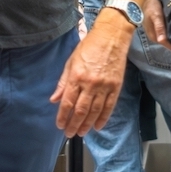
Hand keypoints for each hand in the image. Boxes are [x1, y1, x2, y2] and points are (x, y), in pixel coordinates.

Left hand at [50, 11, 132, 136]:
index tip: (60, 125)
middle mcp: (90, 83)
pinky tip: (97, 126)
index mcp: (76, 76)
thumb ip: (63, 82)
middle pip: (81, 110)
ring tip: (81, 133)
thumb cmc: (88, 47)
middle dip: (74, 124)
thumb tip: (54, 99)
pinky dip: (103, 118)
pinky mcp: (116, 87)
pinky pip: (109, 107)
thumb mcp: (71, 62)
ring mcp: (104, 86)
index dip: (63, 116)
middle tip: (69, 134)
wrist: (111, 37)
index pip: (68, 102)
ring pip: (94, 111)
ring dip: (87, 124)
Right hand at [142, 0, 170, 52]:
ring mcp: (157, 33)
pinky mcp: (159, 28)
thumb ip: (159, 27)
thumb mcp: (155, 16)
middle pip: (168, 44)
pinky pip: (168, 35)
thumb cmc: (152, 6)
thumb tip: (161, 40)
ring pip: (168, 40)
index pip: (167, 45)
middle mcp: (156, 37)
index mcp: (154, 36)